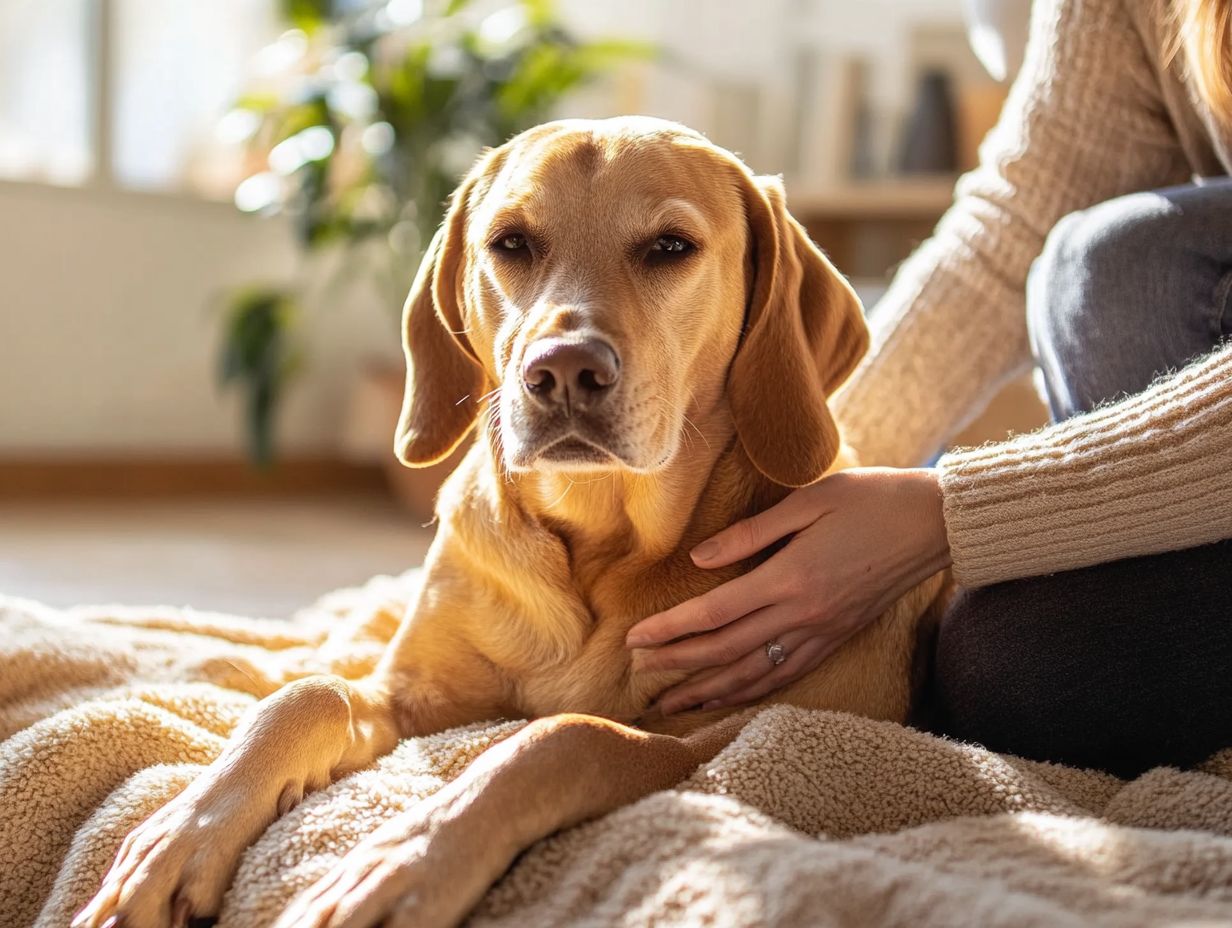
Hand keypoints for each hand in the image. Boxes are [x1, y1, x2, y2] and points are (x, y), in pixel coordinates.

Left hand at [626, 467, 950, 713]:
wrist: (935, 524)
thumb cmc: (871, 500)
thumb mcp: (808, 501)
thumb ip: (750, 534)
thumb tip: (699, 558)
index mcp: (790, 578)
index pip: (715, 613)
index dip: (671, 628)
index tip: (634, 638)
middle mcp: (803, 615)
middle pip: (726, 650)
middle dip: (678, 663)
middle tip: (638, 671)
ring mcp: (823, 632)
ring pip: (755, 673)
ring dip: (710, 689)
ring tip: (672, 701)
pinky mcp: (838, 638)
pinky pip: (787, 674)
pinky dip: (753, 690)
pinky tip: (730, 697)